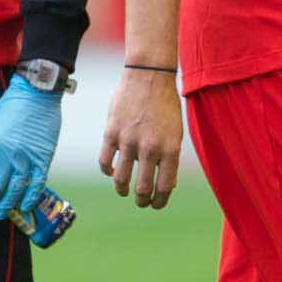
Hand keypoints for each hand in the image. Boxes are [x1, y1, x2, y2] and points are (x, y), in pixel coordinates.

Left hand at [0, 78, 61, 220]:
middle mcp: (9, 156)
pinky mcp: (43, 159)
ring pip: (16, 189)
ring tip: (1, 213)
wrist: (37, 94)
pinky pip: (37, 183)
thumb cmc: (12, 105)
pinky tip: (25, 206)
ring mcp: (27, 159)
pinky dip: (31, 197)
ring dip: (7, 203)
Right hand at [99, 67, 182, 208]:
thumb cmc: (166, 104)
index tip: (156, 204)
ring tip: (124, 191)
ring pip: (121, 180)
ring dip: (123, 190)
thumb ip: (171, 158)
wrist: (149, 76)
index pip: (165, 187)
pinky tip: (112, 171)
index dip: (160, 201)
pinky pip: (105, 162)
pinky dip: (107, 171)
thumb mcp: (176, 132)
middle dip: (142, 201)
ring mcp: (129, 141)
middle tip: (141, 202)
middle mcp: (150, 148)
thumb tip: (167, 186)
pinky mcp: (111, 133)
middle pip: (143, 189)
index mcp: (170, 149)